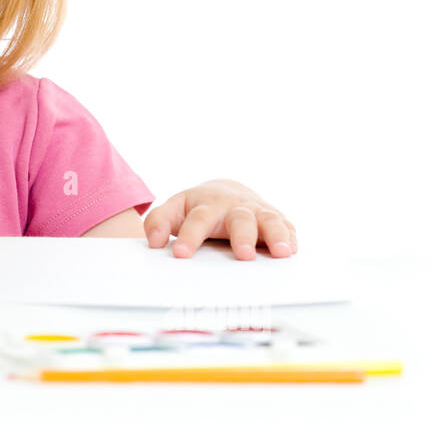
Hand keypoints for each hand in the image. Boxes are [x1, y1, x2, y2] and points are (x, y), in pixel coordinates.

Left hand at [143, 179, 296, 260]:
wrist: (226, 190)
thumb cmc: (199, 206)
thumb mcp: (175, 209)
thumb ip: (159, 222)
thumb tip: (154, 242)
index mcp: (208, 206)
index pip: (198, 221)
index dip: (191, 237)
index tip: (181, 254)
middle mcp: (235, 208)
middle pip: (240, 220)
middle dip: (243, 237)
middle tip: (243, 255)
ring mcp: (258, 213)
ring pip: (270, 221)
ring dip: (276, 235)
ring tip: (280, 252)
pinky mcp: (276, 220)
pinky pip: (287, 228)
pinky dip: (291, 238)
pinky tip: (292, 251)